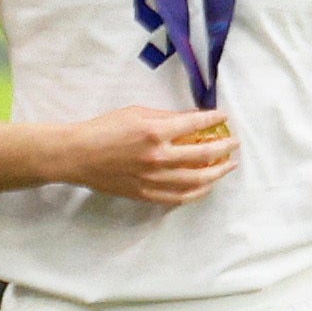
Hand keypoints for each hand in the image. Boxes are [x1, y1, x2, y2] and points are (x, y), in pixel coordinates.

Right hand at [57, 107, 237, 204]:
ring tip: (228, 165)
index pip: (196, 124)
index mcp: (154, 133)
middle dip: (225, 148)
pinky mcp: (145, 194)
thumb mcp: (137, 113)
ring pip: (197, 180)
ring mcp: (152, 179)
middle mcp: (157, 158)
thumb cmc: (104, 129)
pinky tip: (206, 185)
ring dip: (217, 172)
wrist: (76, 155)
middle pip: (204, 155)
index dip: (215, 120)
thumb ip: (167, 117)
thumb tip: (194, 118)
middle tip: (235, 144)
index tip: (224, 117)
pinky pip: (179, 197)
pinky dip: (197, 191)